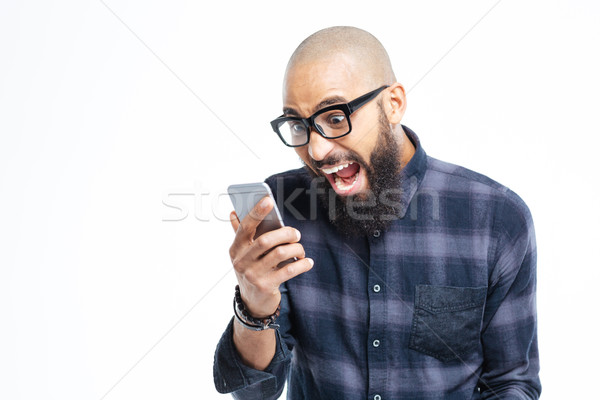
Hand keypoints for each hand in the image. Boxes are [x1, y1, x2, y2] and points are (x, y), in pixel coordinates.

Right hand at [229, 196, 313, 316]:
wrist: (253, 303)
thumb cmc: (251, 270)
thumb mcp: (243, 254)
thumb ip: (240, 234)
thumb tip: (233, 212)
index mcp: (235, 249)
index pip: (245, 227)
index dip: (256, 212)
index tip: (268, 200)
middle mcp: (241, 262)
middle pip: (266, 240)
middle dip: (285, 233)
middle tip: (296, 234)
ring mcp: (253, 275)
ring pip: (280, 253)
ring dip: (296, 248)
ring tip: (301, 249)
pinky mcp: (266, 287)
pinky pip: (289, 271)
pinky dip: (302, 264)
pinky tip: (307, 262)